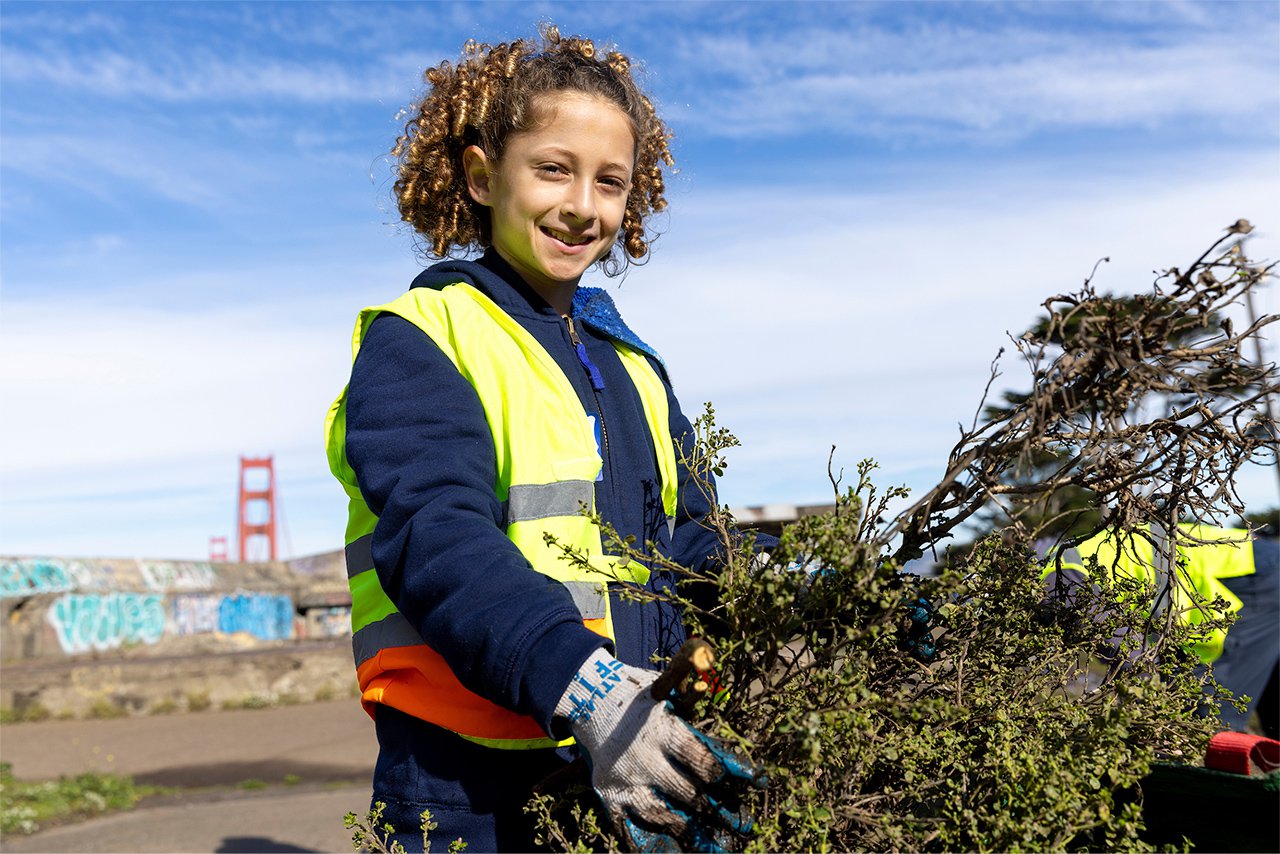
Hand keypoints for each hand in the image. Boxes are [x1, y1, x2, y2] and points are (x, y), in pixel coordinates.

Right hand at [556, 649, 763, 851]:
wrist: (590, 697)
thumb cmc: (636, 696)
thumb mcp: (665, 695)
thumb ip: (691, 716)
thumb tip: (720, 738)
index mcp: (663, 730)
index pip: (698, 759)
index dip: (716, 773)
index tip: (726, 783)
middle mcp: (644, 758)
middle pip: (684, 791)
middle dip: (706, 806)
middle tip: (723, 817)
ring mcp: (625, 778)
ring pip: (657, 813)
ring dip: (680, 826)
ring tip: (696, 836)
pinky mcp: (607, 792)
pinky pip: (623, 824)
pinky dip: (639, 840)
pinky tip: (656, 849)